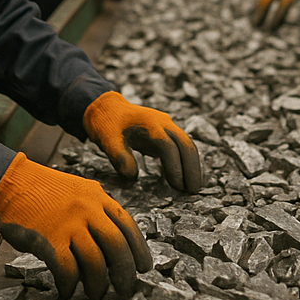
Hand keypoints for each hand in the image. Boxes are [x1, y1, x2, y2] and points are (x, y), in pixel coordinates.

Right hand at [0, 153, 151, 299]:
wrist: (11, 184)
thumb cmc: (44, 191)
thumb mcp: (79, 191)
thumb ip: (98, 211)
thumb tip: (114, 242)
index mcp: (99, 197)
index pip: (128, 225)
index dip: (140, 249)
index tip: (145, 267)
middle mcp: (88, 210)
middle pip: (117, 246)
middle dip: (125, 272)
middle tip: (126, 289)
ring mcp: (69, 225)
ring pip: (95, 262)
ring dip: (98, 284)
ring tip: (96, 294)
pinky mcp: (49, 241)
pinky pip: (67, 270)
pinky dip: (70, 285)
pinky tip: (68, 291)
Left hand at [84, 91, 201, 192]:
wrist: (107, 108)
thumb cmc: (106, 124)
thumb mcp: (108, 141)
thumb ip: (120, 157)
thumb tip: (133, 176)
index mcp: (151, 124)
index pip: (169, 147)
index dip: (175, 167)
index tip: (176, 186)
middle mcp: (163, 123)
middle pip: (186, 144)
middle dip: (192, 168)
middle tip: (193, 191)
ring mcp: (166, 126)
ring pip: (186, 144)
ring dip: (192, 165)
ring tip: (192, 187)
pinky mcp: (165, 132)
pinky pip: (180, 146)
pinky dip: (184, 161)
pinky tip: (182, 177)